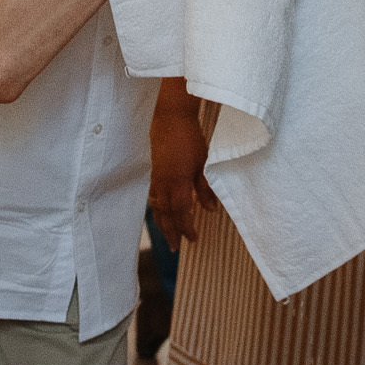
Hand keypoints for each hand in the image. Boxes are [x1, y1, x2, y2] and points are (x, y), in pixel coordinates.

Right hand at [148, 78, 218, 242]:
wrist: (171, 117)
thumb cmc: (190, 138)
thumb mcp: (203, 163)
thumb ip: (204, 188)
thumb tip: (210, 210)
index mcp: (177, 182)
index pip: (181, 212)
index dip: (186, 228)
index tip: (193, 239)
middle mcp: (163, 183)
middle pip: (166, 214)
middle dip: (171, 232)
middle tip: (176, 247)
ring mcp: (156, 177)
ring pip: (157, 207)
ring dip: (162, 223)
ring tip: (168, 236)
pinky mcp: (153, 172)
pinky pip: (153, 196)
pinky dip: (157, 209)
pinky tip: (160, 213)